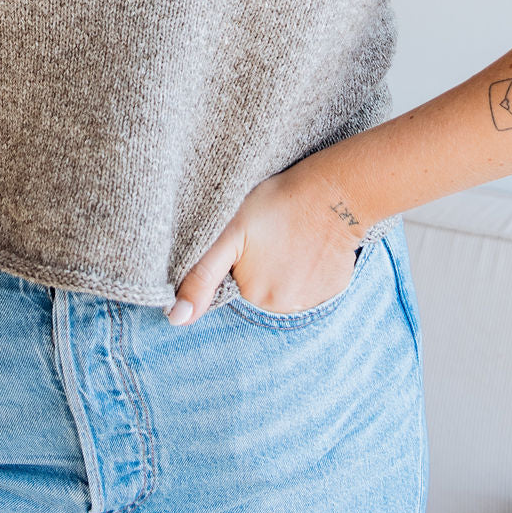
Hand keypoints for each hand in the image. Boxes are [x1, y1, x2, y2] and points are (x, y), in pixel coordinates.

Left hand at [165, 164, 360, 325]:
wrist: (333, 192)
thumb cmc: (276, 204)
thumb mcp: (229, 232)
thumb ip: (201, 276)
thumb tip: (176, 320)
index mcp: (253, 296)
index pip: (234, 288)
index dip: (236, 265)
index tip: (248, 244)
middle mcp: (282, 309)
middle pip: (259, 292)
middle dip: (260, 270)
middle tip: (270, 238)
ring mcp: (312, 303)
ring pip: (285, 290)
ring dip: (284, 271)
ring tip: (290, 239)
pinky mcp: (334, 292)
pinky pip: (313, 287)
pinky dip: (309, 270)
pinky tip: (310, 247)